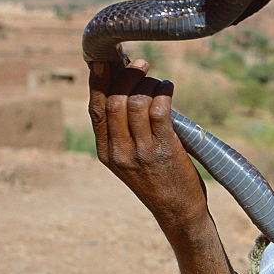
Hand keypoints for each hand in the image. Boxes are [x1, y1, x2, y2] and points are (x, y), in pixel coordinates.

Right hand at [88, 59, 207, 229]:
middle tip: (141, 63)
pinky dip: (164, 92)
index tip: (105, 61)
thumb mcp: (130, 161)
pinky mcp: (164, 149)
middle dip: (127, 75)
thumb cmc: (159, 182)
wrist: (178, 213)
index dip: (99, 81)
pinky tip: (168, 88)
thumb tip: (126, 91)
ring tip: (158, 81)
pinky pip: (160, 110)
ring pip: (136, 102)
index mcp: (106, 153)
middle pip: (114, 100)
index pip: (95, 109)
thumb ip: (124, 133)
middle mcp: (119, 151)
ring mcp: (141, 151)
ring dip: (148, 83)